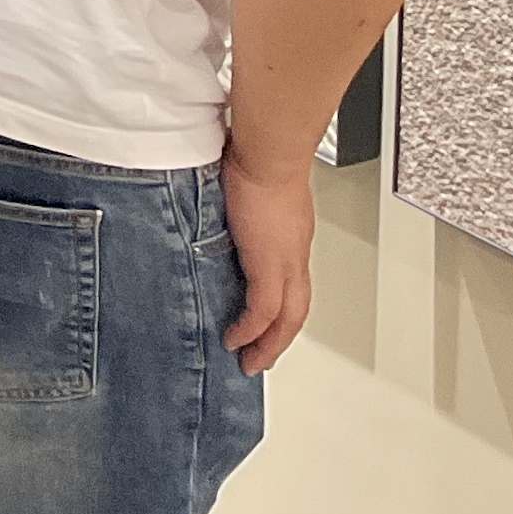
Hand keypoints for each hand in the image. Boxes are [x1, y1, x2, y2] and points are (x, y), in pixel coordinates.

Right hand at [217, 144, 314, 373]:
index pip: (290, 284)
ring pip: (287, 318)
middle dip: (279, 340)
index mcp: (289, 238)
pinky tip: (237, 340)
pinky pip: (264, 310)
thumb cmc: (258, 156)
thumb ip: (236, 200)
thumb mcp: (247, 185)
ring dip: (270, 344)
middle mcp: (293, 255)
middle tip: (260, 359)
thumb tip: (216, 199)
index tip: (264, 324)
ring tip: (250, 360)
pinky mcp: (269, 264)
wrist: (269, 153)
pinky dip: (252, 329)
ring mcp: (285, 261)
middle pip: (295, 311)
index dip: (280, 309)